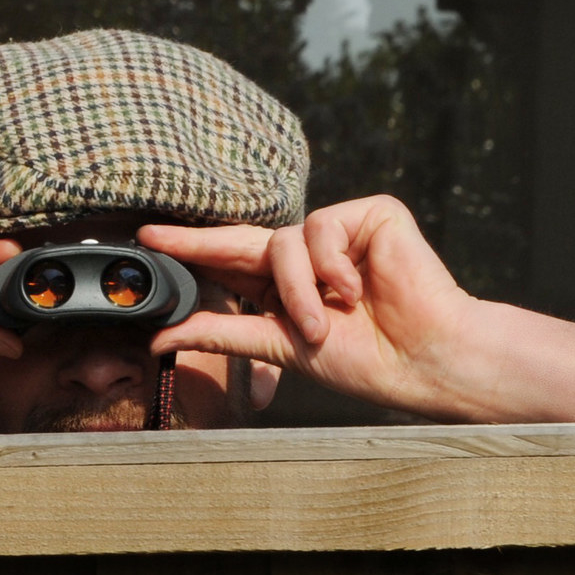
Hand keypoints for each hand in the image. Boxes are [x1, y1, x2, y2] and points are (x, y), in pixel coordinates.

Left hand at [140, 196, 488, 419]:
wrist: (426, 358)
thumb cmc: (366, 359)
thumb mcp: (282, 346)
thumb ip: (224, 333)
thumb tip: (161, 338)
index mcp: (289, 288)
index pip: (232, 264)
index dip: (192, 252)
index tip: (147, 241)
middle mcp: (310, 258)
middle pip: (244, 239)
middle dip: (200, 240)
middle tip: (154, 236)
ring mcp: (340, 234)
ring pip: (281, 241)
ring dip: (297, 289)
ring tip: (324, 324)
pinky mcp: (371, 215)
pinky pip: (320, 227)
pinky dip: (329, 264)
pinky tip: (354, 289)